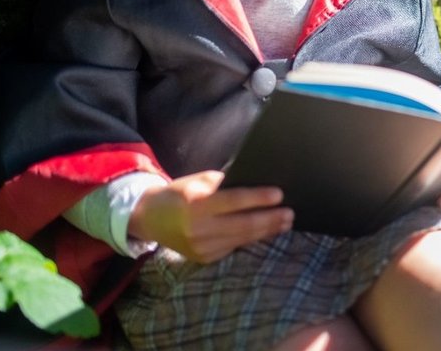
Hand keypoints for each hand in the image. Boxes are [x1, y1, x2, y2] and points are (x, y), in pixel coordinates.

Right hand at [128, 170, 292, 263]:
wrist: (150, 218)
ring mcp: (201, 247)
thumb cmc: (180, 193)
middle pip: (243, 224)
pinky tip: (266, 232)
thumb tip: (257, 183)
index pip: (235, 200)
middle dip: (270, 219)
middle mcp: (199, 228)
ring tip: (284, 223)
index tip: (279, 195)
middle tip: (290, 213)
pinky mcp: (204, 258)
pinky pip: (233, 247)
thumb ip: (225, 184)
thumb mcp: (198, 181)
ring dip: (267, 231)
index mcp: (197, 204)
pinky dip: (251, 239)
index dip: (259, 198)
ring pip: (242, 238)